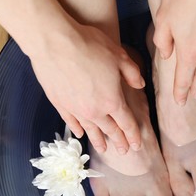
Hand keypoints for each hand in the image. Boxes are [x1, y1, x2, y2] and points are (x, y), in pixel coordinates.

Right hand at [30, 24, 144, 153]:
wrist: (55, 43)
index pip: (126, 123)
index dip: (133, 135)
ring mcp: (76, 109)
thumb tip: (140, 85)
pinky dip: (78, 129)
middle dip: (119, 141)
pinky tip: (81, 134)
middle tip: (123, 151)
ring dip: (98, 140)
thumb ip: (132, 74)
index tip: (137, 145)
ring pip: (90, 130)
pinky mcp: (60, 104)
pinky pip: (71, 122)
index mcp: (113, 101)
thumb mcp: (120, 57)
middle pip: (110, 130)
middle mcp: (95, 110)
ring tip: (103, 149)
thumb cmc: (90, 47)